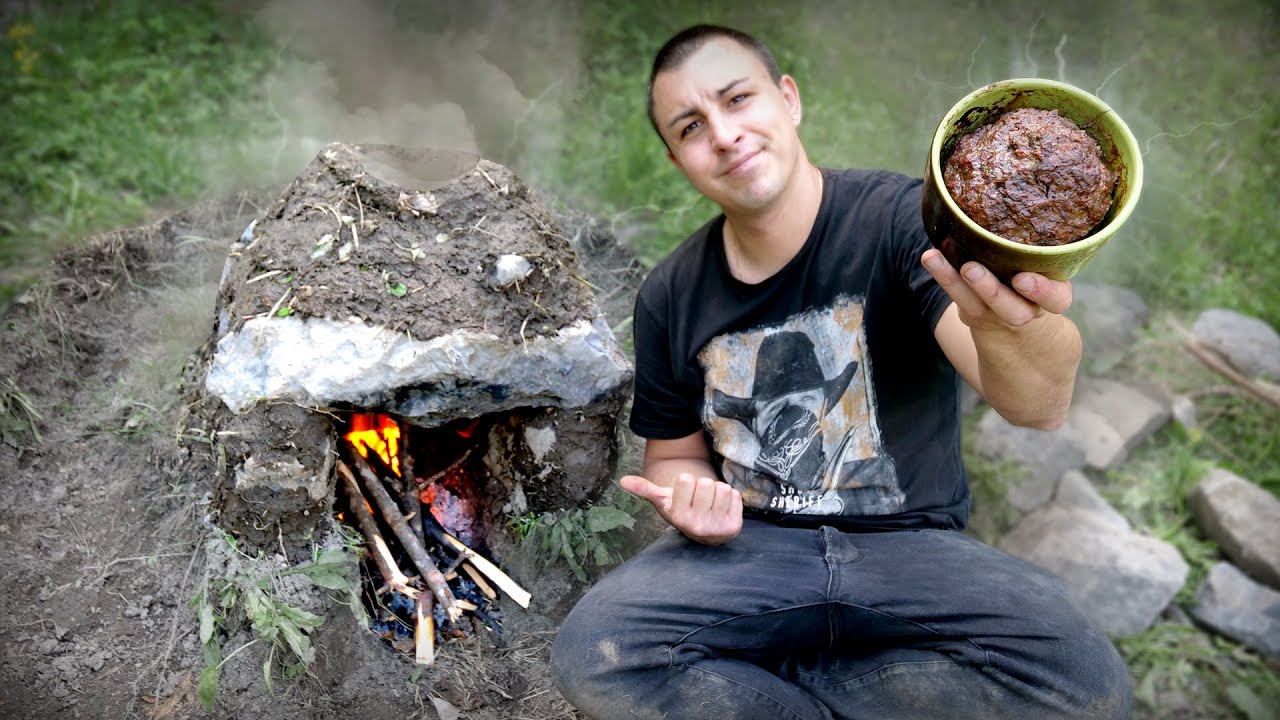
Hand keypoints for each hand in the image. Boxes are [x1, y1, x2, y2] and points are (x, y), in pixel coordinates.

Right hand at [620, 472, 742, 544]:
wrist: (705, 531)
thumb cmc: (683, 509)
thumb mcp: (664, 500)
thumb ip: (645, 489)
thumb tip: (622, 480)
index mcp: (678, 517)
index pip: (686, 479)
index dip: (687, 482)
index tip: (686, 494)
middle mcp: (697, 526)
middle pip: (707, 482)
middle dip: (704, 486)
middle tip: (700, 499)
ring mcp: (717, 528)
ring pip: (722, 488)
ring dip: (717, 491)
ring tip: (711, 504)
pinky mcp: (734, 526)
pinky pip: (736, 495)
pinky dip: (731, 498)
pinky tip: (722, 508)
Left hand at [921, 248, 1071, 330]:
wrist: (1018, 317)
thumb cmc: (1039, 274)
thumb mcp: (1050, 265)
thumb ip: (1041, 245)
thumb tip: (1018, 196)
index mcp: (1053, 296)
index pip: (1056, 299)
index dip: (1041, 291)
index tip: (1022, 278)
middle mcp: (1026, 309)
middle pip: (1012, 309)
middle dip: (990, 290)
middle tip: (971, 269)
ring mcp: (997, 314)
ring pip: (976, 305)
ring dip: (953, 281)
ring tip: (934, 258)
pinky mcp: (974, 313)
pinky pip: (957, 298)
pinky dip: (942, 275)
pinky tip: (930, 257)